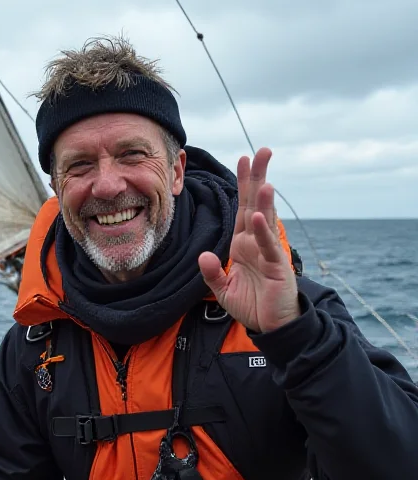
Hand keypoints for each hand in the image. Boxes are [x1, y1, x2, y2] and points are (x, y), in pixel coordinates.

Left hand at [198, 148, 299, 332]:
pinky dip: (262, 231)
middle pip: (256, 203)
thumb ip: (211, 273)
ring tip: (264, 179)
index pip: (242, 207)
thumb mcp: (223, 289)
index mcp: (243, 243)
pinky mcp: (277, 266)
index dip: (243, 184)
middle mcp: (256, 242)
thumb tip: (203, 255)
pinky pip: (267, 246)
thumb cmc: (251, 305)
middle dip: (258, 178)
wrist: (271, 327)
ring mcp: (268, 252)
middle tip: (263, 152)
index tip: (243, 160)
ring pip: (265, 220)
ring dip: (264, 200)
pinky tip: (258, 216)